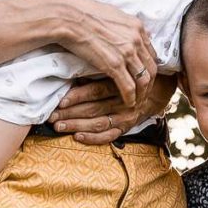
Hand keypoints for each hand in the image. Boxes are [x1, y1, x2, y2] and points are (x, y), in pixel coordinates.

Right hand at [37, 0, 157, 99]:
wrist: (67, 17)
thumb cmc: (83, 14)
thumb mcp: (111, 15)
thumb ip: (124, 26)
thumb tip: (127, 32)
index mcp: (136, 26)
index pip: (150, 52)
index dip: (148, 66)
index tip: (143, 74)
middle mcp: (136, 39)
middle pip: (151, 67)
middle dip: (149, 82)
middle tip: (144, 91)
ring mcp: (127, 52)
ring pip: (144, 79)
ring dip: (142, 93)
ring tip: (137, 100)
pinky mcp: (114, 65)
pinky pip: (129, 87)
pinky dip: (131, 98)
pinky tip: (128, 103)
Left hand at [54, 69, 177, 144]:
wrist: (156, 90)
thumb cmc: (130, 75)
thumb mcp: (119, 68)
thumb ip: (98, 70)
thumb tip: (72, 70)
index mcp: (122, 84)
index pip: (97, 91)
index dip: (78, 96)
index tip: (60, 100)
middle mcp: (124, 103)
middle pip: (94, 109)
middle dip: (70, 113)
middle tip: (52, 116)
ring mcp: (125, 117)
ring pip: (98, 124)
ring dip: (76, 126)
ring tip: (58, 126)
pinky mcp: (126, 128)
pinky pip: (108, 137)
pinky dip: (93, 138)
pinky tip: (77, 137)